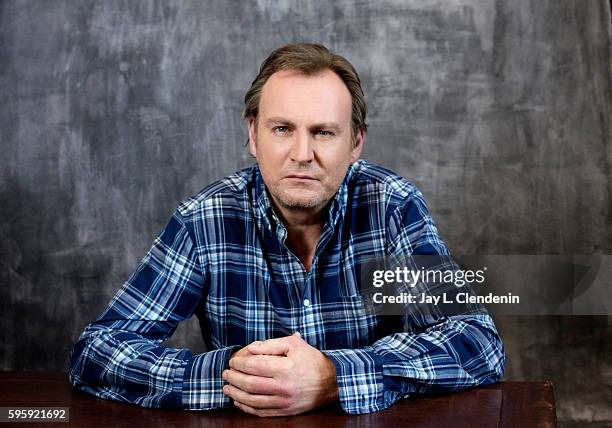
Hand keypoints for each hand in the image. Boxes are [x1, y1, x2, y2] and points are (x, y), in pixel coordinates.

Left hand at [222, 333, 338, 416]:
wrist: (331, 382)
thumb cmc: (311, 360)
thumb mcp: (294, 344)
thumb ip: (271, 344)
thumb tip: (250, 348)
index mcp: (286, 368)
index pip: (255, 365)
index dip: (240, 363)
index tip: (233, 360)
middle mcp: (284, 386)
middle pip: (251, 384)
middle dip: (234, 378)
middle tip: (226, 373)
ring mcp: (284, 401)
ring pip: (253, 400)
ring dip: (236, 394)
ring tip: (227, 388)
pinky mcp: (285, 411)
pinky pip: (261, 412)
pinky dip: (247, 408)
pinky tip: (239, 401)